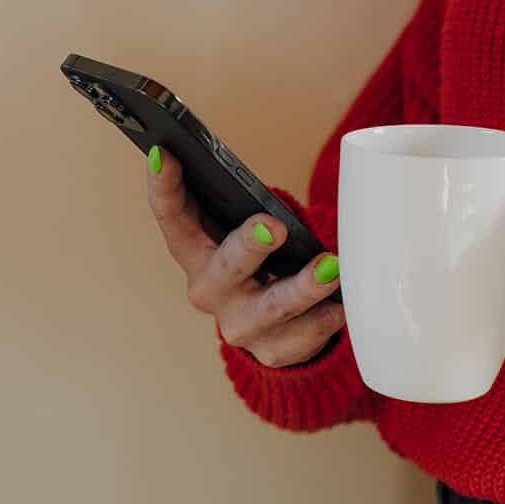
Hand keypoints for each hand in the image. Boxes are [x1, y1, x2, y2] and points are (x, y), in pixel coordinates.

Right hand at [145, 147, 342, 366]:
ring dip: (302, 287)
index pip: (171, 214)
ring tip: (330, 267)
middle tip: (273, 226)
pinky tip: (342, 306)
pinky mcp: (273, 350)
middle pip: (225, 267)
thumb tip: (266, 177)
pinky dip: (324, 319)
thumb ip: (245, 202)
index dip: (163, 184)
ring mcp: (239, 325)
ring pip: (270, 308)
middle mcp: (209, 289)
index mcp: (194, 250)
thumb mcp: (243, 227)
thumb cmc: (260, 258)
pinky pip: (301, 338)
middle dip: (249, 246)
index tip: (163, 152)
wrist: (277, 323)